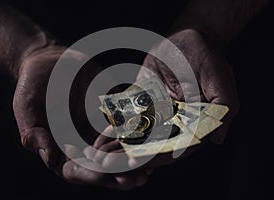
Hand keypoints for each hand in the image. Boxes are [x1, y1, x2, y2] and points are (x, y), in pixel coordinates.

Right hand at [13, 44, 147, 189]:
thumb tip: (49, 160)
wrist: (50, 61)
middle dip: (120, 173)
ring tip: (150, 166)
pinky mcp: (110, 114)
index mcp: (61, 149)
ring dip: (133, 159)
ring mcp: (97, 130)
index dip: (92, 176)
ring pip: (117, 150)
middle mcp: (82, 144)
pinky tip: (153, 138)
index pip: (77, 170)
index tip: (108, 177)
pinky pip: (125, 126)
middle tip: (138, 178)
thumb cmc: (32, 86)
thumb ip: (34, 136)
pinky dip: (138, 133)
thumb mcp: (27, 110)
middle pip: (102, 166)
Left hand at [89, 29, 238, 168]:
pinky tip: (103, 135)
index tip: (134, 161)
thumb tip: (217, 139)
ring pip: (138, 134)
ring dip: (120, 146)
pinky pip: (129, 116)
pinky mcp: (143, 101)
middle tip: (107, 164)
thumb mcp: (220, 80)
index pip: (175, 146)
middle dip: (130, 156)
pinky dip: (117, 126)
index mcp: (194, 124)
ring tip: (100, 154)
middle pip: (152, 145)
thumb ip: (223, 108)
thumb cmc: (206, 57)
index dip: (155, 156)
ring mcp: (157, 112)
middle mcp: (174, 122)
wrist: (187, 36)